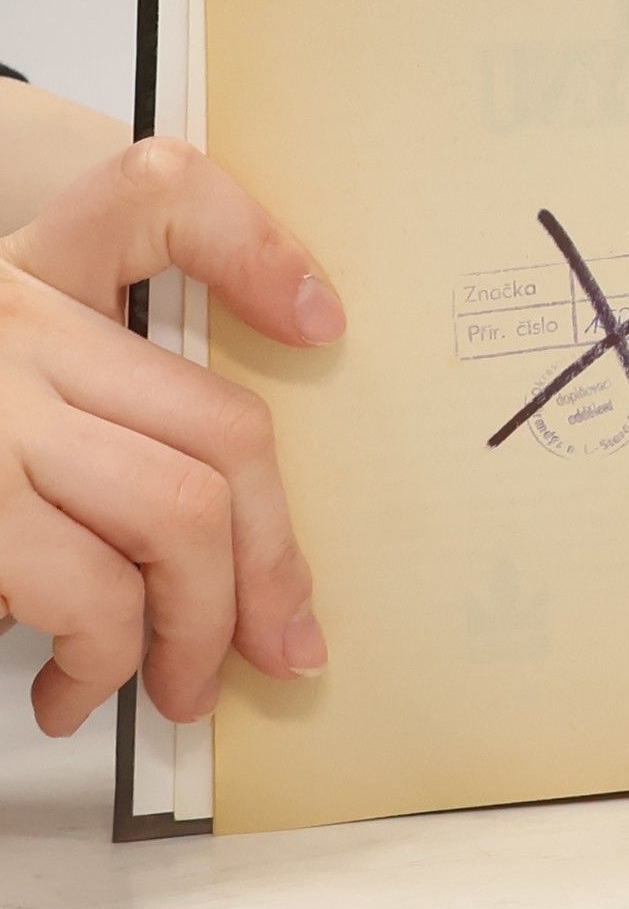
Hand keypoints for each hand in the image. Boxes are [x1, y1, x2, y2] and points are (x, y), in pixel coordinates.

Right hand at [0, 139, 344, 735]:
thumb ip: (65, 404)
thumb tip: (184, 525)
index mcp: (17, 288)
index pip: (167, 222)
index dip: (260, 271)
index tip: (316, 328)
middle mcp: (9, 333)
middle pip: (225, 434)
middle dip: (270, 562)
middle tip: (275, 642)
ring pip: (181, 515)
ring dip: (195, 627)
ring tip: (165, 681)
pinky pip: (88, 589)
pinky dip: (103, 657)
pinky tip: (66, 687)